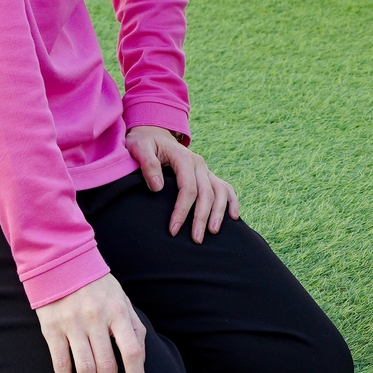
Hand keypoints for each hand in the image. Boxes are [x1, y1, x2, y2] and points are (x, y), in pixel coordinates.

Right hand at [35, 273, 144, 372]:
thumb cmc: (99, 287)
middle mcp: (96, 320)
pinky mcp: (52, 330)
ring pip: (85, 371)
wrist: (63, 265)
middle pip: (107, 368)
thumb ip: (133, 329)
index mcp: (119, 313)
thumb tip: (140, 362)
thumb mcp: (123, 301)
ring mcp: (73, 326)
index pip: (132, 352)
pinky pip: (61, 365)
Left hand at [125, 124, 240, 242]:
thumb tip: (157, 187)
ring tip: (213, 232)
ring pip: (220, 191)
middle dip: (202, 218)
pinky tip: (233, 217)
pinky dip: (232, 202)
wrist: (154, 133)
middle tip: (196, 240)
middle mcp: (199, 164)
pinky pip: (225, 188)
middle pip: (206, 193)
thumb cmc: (143, 143)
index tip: (173, 230)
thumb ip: (148, 164)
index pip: (188, 188)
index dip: (182, 210)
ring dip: (219, 213)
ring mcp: (205, 170)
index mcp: (184, 158)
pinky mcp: (207, 175)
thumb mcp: (139, 148)